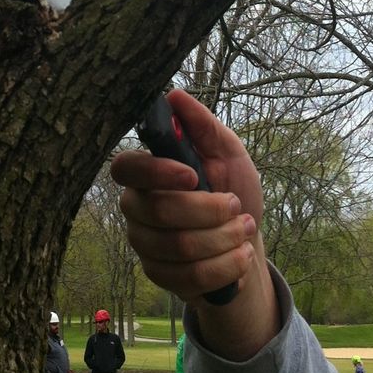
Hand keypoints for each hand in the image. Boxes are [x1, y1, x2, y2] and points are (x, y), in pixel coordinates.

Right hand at [111, 90, 277, 359]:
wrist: (246, 241)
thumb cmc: (232, 188)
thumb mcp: (228, 152)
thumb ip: (202, 126)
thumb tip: (174, 95)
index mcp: (147, 173)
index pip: (126, 168)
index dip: (156, 172)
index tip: (194, 175)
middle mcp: (137, 207)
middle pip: (159, 211)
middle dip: (209, 211)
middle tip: (237, 207)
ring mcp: (144, 244)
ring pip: (177, 247)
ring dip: (222, 240)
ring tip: (245, 230)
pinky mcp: (159, 275)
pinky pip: (188, 278)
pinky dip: (224, 268)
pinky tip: (240, 258)